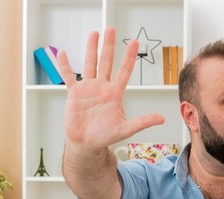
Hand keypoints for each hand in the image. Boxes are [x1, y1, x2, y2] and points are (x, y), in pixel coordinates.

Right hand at [56, 27, 164, 148]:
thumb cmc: (106, 136)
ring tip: (94, 34)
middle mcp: (102, 87)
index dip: (129, 57)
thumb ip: (143, 122)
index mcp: (115, 94)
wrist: (87, 143)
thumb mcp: (126, 129)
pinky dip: (64, 66)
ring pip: (90, 64)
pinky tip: (62, 54)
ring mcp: (88, 89)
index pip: (124, 71)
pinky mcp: (74, 94)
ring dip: (91, 49)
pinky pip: (68, 76)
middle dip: (109, 46)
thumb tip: (162, 119)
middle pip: (106, 62)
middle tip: (111, 29)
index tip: (134, 42)